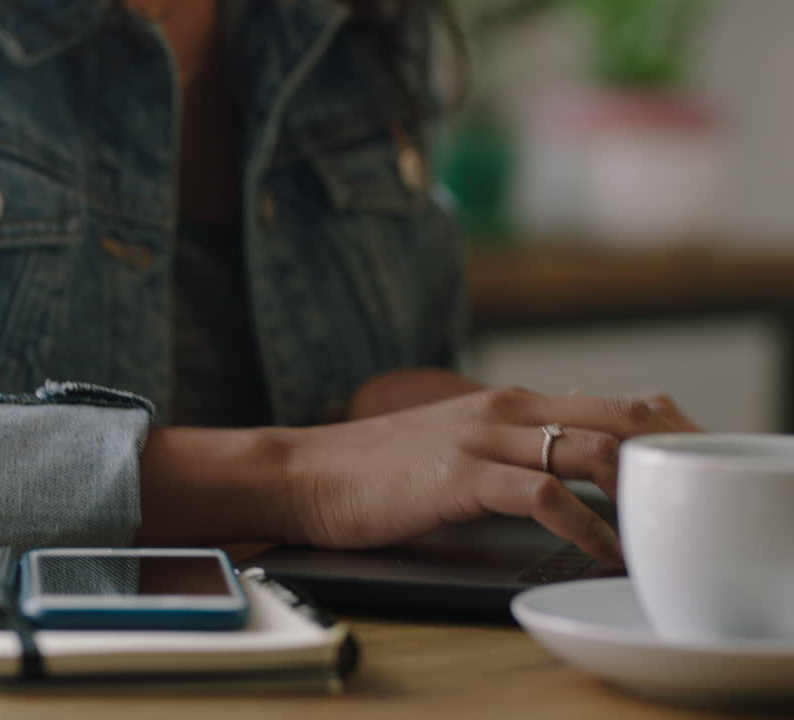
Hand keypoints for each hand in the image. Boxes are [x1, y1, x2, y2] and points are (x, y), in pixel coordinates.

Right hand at [278, 386, 701, 565]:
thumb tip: (566, 456)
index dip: (664, 434)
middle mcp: (503, 410)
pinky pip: (542, 497)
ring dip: (635, 493)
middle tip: (689, 497)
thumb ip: (508, 444)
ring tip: (658, 529)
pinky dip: (584, 526)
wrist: (306, 473)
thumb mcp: (453, 443)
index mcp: (507, 402)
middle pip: (617, 420)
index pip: (612, 405)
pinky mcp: (459, 477)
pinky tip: (599, 550)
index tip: (688, 470)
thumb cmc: (376, 468)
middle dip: (667, 458)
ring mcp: (481, 440)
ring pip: (588, 452)